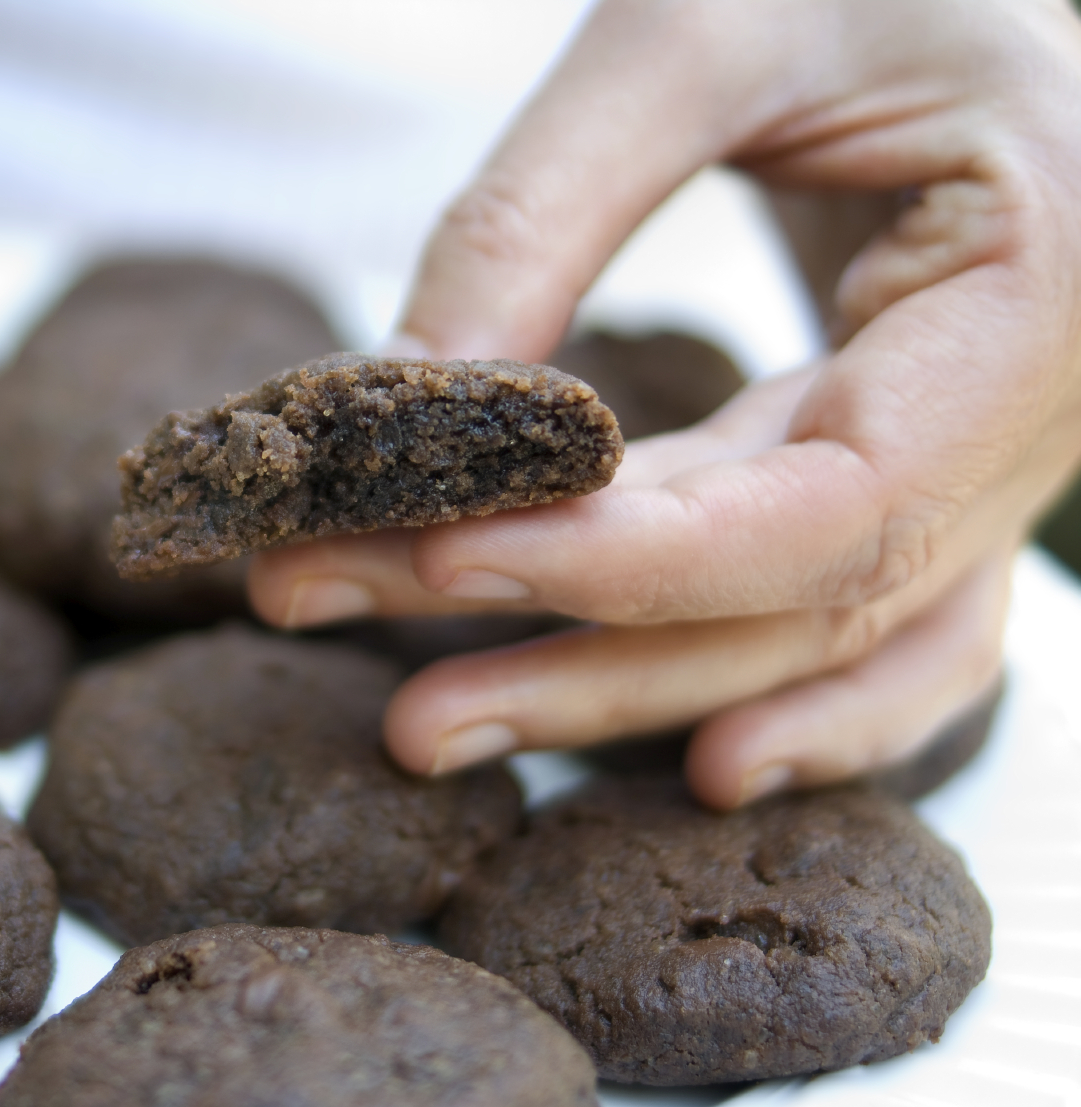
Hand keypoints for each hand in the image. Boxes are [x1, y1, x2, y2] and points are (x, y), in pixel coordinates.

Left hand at [248, 0, 1080, 807]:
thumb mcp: (705, 23)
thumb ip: (542, 212)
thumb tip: (392, 405)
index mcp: (1041, 292)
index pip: (833, 506)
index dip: (625, 562)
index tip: (430, 554)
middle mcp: (1039, 410)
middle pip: (795, 603)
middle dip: (567, 655)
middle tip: (368, 677)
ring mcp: (990, 454)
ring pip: (810, 639)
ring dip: (614, 699)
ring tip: (423, 727)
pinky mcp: (915, 457)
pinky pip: (862, 622)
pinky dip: (762, 692)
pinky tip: (670, 758)